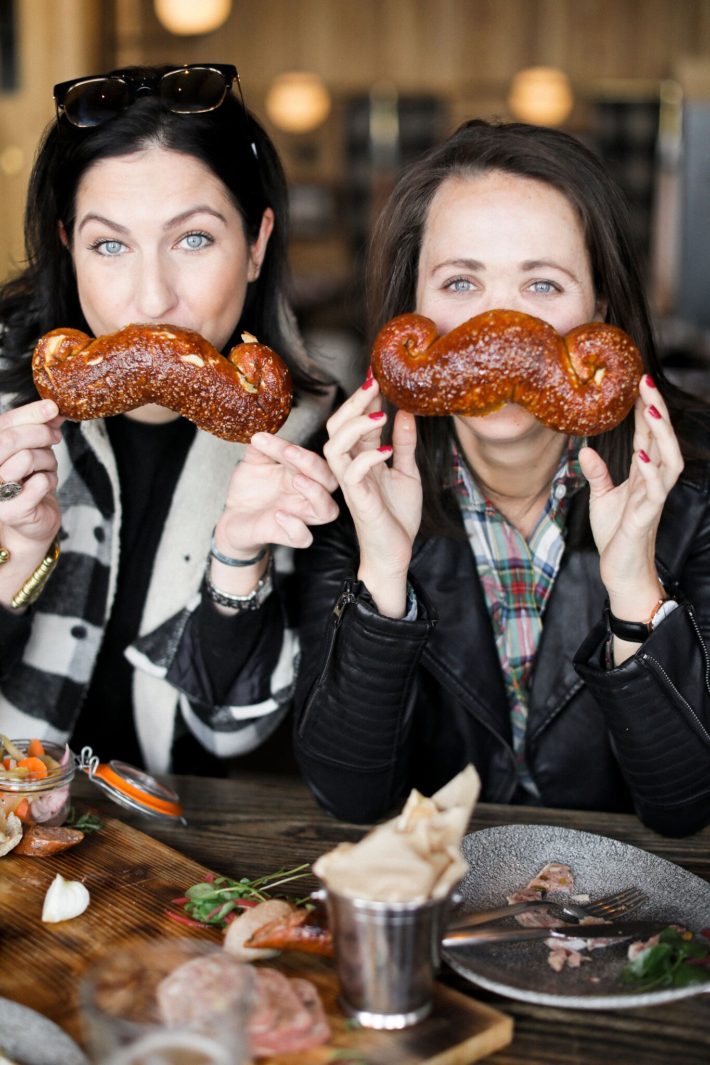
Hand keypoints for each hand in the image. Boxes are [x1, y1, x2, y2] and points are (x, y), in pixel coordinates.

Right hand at [0, 399, 63, 552]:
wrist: (31, 523)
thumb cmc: (29, 482)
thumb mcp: (33, 449)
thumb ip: (39, 428)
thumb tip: (52, 409)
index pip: (3, 424)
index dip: (29, 413)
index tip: (53, 407)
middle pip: (11, 439)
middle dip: (41, 434)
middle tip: (55, 437)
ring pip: (27, 458)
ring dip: (48, 460)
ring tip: (47, 468)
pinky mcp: (10, 511)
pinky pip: (40, 482)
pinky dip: (50, 480)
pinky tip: (44, 486)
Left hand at [217, 433, 338, 554]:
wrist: (234, 519)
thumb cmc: (250, 490)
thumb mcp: (252, 462)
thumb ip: (260, 446)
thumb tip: (261, 429)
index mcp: (302, 474)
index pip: (312, 459)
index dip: (295, 448)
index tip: (263, 439)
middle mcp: (306, 495)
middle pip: (330, 482)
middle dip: (313, 466)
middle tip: (290, 454)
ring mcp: (299, 517)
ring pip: (328, 511)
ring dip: (316, 494)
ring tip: (296, 481)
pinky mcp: (287, 536)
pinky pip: (304, 538)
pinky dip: (296, 527)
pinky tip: (278, 514)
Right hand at [323, 374, 421, 614]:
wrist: (394, 553)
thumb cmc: (396, 516)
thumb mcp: (407, 472)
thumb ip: (403, 443)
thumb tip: (405, 411)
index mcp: (361, 458)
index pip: (355, 421)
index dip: (365, 398)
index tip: (378, 374)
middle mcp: (351, 467)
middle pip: (337, 426)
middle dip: (353, 402)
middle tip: (374, 382)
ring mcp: (352, 483)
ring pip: (335, 446)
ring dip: (356, 426)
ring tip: (379, 414)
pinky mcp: (358, 500)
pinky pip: (352, 474)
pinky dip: (367, 458)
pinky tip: (385, 450)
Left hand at [579, 375, 683, 613]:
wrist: (621, 571)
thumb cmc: (616, 535)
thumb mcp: (601, 498)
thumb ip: (597, 473)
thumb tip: (586, 449)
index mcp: (642, 475)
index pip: (647, 436)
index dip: (645, 409)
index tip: (638, 381)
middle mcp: (653, 483)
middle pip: (663, 440)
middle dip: (657, 410)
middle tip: (646, 380)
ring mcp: (652, 499)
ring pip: (670, 461)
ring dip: (662, 436)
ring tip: (651, 410)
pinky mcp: (646, 518)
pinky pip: (654, 492)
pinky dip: (650, 473)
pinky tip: (642, 456)